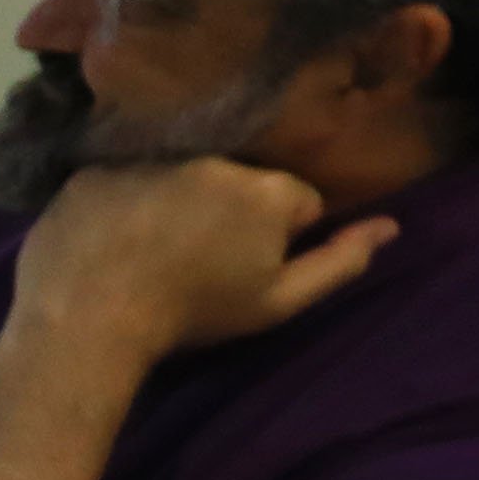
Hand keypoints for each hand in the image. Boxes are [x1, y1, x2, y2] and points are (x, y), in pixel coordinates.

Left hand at [5, 154, 395, 368]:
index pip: (296, 201)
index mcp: (267, 188)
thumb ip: (341, 261)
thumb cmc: (193, 315)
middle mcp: (213, 159)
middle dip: (229, 212)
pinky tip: (108, 236)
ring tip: (150, 247)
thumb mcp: (279, 300)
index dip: (280, 237)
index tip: (246, 267)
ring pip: (179, 174)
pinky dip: (120, 200)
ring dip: (175, 199)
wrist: (89, 321)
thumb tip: (389, 226)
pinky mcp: (94, 168)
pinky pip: (121, 177)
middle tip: (196, 260)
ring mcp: (149, 158)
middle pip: (238, 182)